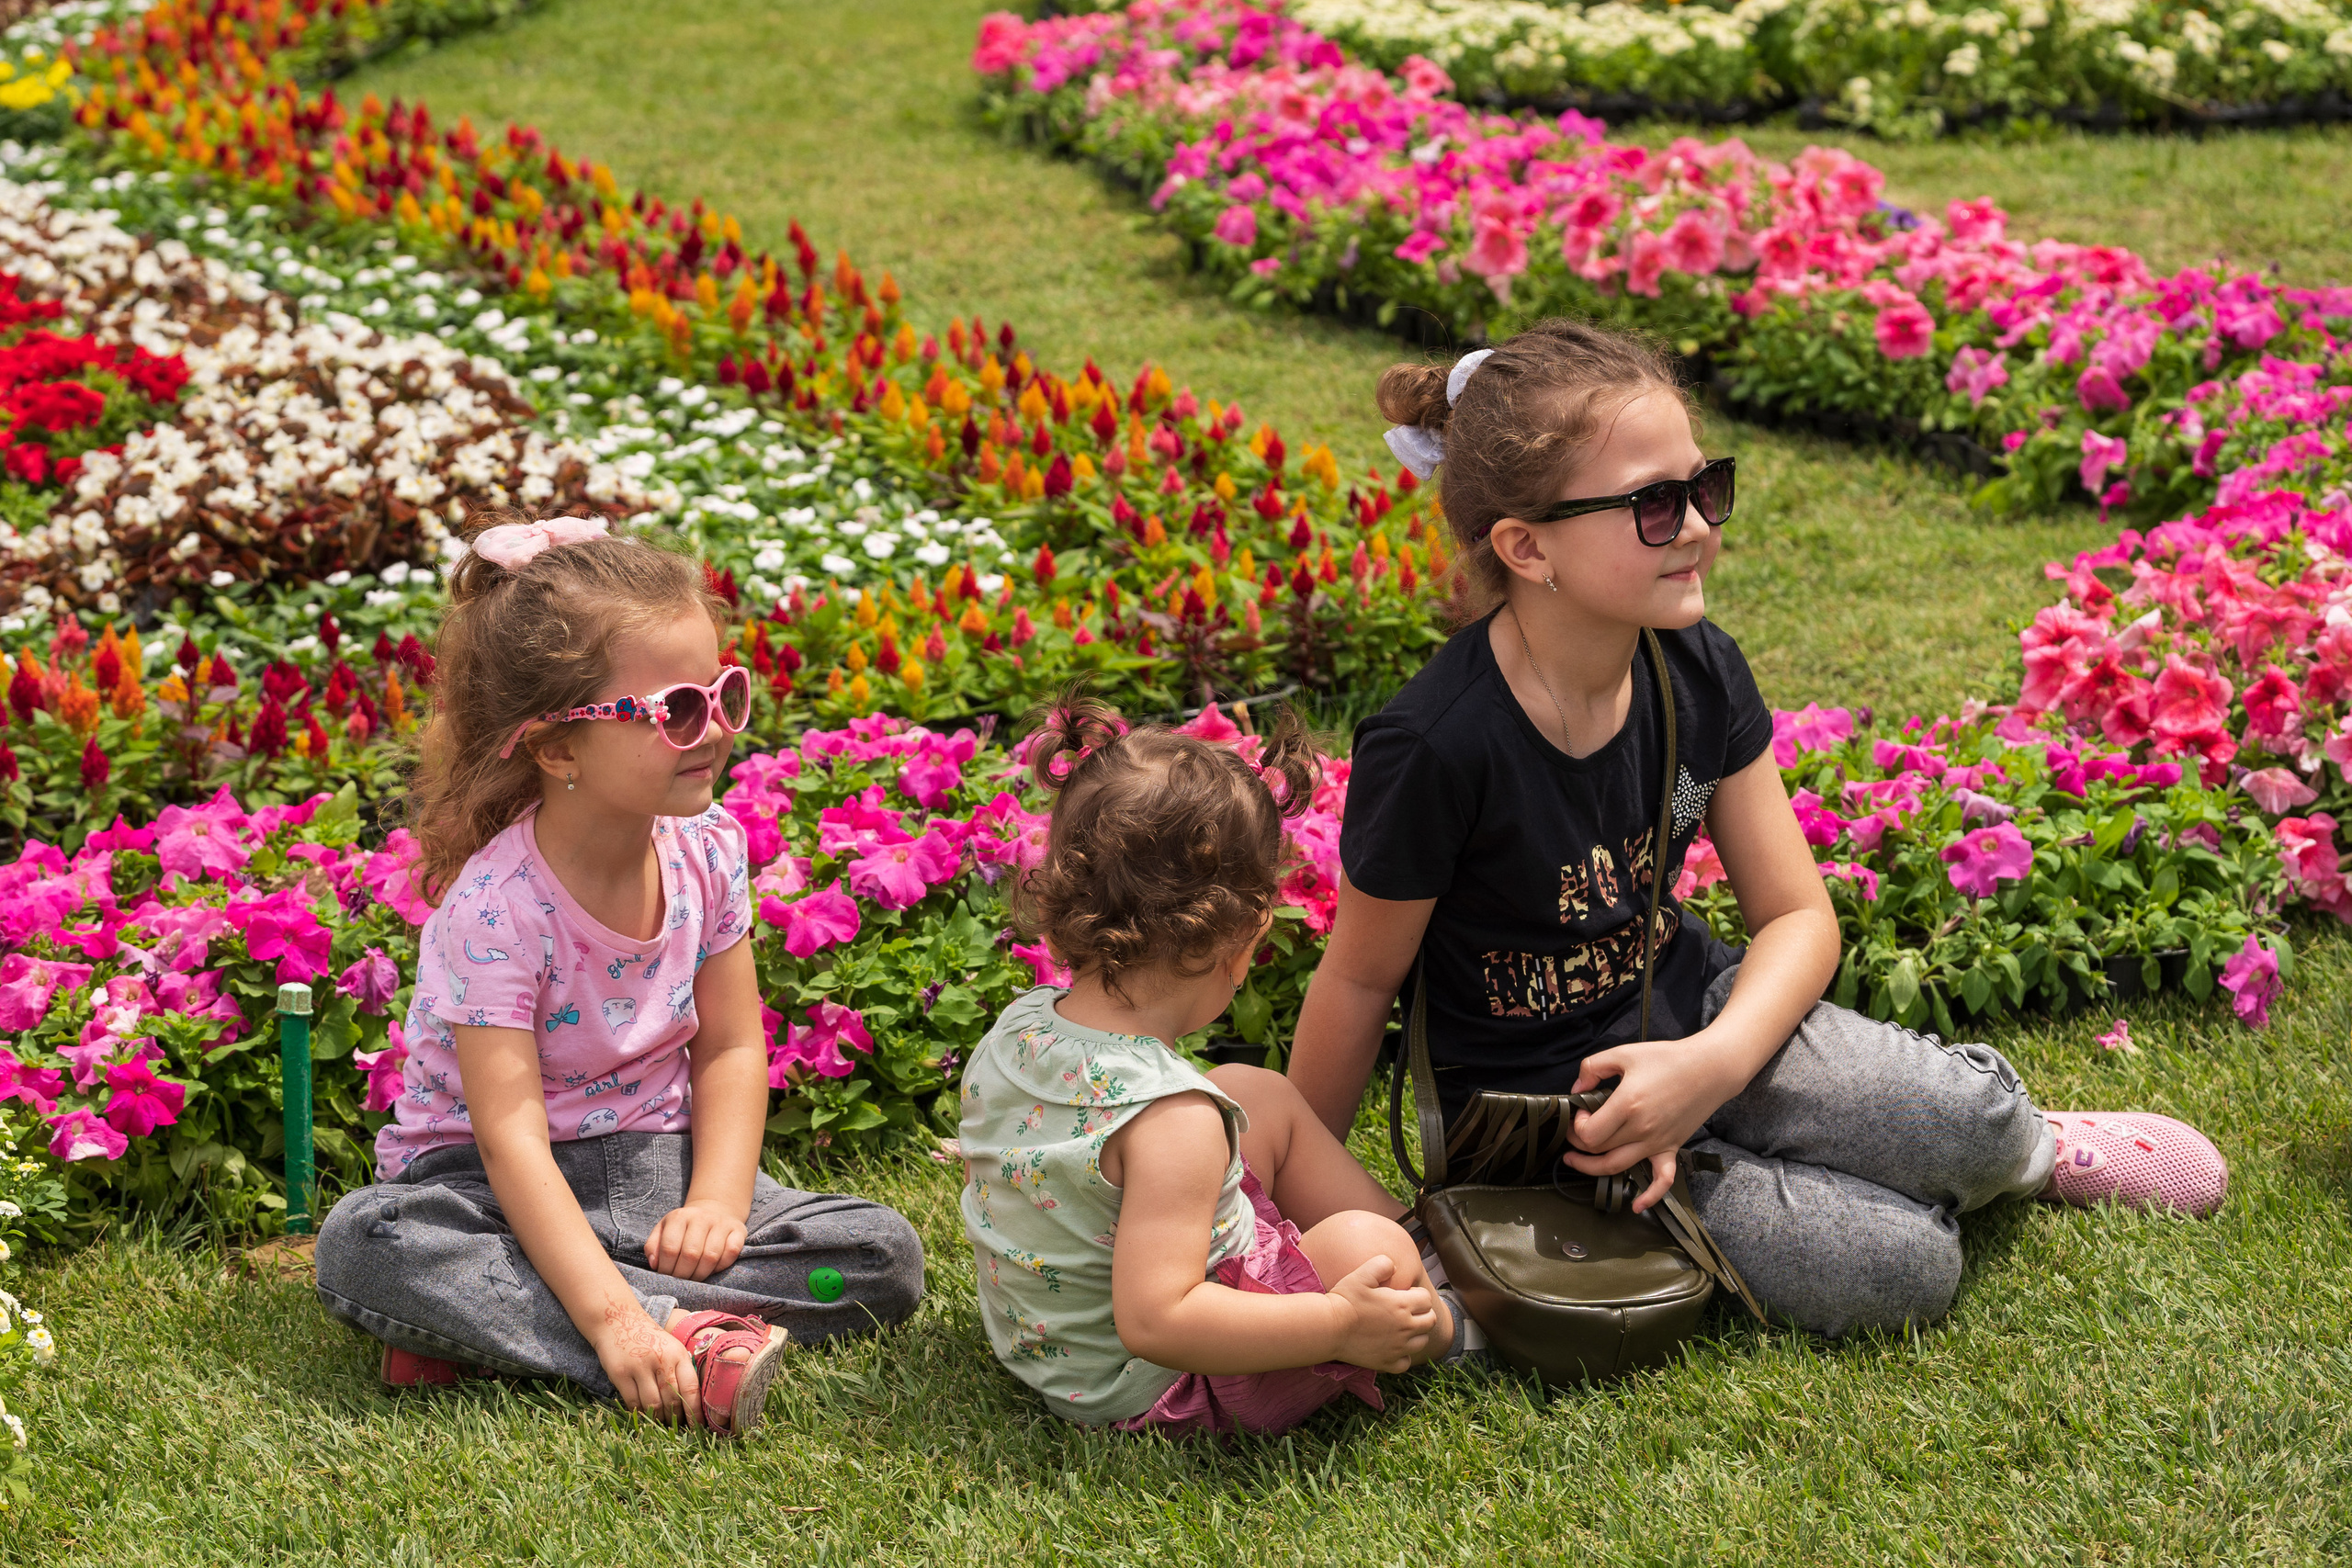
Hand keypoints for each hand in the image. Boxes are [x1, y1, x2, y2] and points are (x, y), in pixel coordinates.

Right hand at [591, 1299, 703, 1427]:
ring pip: (653, 1404)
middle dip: (676, 1418)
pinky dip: (640, 1413)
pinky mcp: (620, 1374)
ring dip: (658, 1418)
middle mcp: (661, 1360)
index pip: (691, 1388)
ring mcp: (639, 1366)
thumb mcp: (671, 1347)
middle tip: (677, 1428)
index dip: (695, 1411)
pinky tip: (643, 1416)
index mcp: (678, 1354)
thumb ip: (681, 1370)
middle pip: (673, 1399)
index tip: (697, 1426)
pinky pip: (633, 1402)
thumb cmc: (649, 1339)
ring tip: (661, 1423)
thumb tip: (694, 1403)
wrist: (618, 1321)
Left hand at [643, 1198, 747, 1281]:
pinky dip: (721, 1266)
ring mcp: (721, 1223)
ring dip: (701, 1274)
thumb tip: (655, 1264)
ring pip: (711, 1256)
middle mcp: (701, 1217)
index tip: (666, 1277)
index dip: (666, 1268)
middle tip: (681, 1281)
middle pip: (690, 1254)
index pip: (670, 1248)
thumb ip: (653, 1246)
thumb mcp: (664, 1230)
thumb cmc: (684, 1228)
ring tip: (695, 1278)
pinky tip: (713, 1268)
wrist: (714, 1209)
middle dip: (683, 1275)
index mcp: (679, 1217)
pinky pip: (730, 1254)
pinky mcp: (738, 1230)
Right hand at [1324, 1254, 1437, 1372]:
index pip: (1427, 1300)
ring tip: (1401, 1328)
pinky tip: (1392, 1347)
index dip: (1418, 1295)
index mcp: (1402, 1305)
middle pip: (1430, 1321)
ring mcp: (1398, 1348)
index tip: (1405, 1294)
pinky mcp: (1387, 1363)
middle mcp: (1405, 1328)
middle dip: (1423, 1313)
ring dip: (1416, 1334)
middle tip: (1406, 1310)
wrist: (1329, 1328)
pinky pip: (1406, 1363)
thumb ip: (1382, 1264)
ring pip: (1422, 1342)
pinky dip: (1403, 1356)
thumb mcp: (1362, 1274)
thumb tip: (1393, 1265)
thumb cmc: (1345, 1299)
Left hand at [1563, 1034, 1740, 1213]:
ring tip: (1575, 1161)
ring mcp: (1657, 1142)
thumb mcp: (1624, 1053)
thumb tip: (1577, 1088)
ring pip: (1617, 1167)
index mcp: (1627, 1105)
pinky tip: (1636, 1207)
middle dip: (1579, 1143)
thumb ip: (1593, 1067)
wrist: (1710, 1068)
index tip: (1580, 1113)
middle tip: (1575, 1131)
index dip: (1576, 1127)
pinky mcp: (1671, 1148)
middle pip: (1598, 1150)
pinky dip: (1650, 1196)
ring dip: (1592, 1168)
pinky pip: (1662, 1179)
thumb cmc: (1668, 1058)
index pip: (1589, 1133)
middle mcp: (1641, 1129)